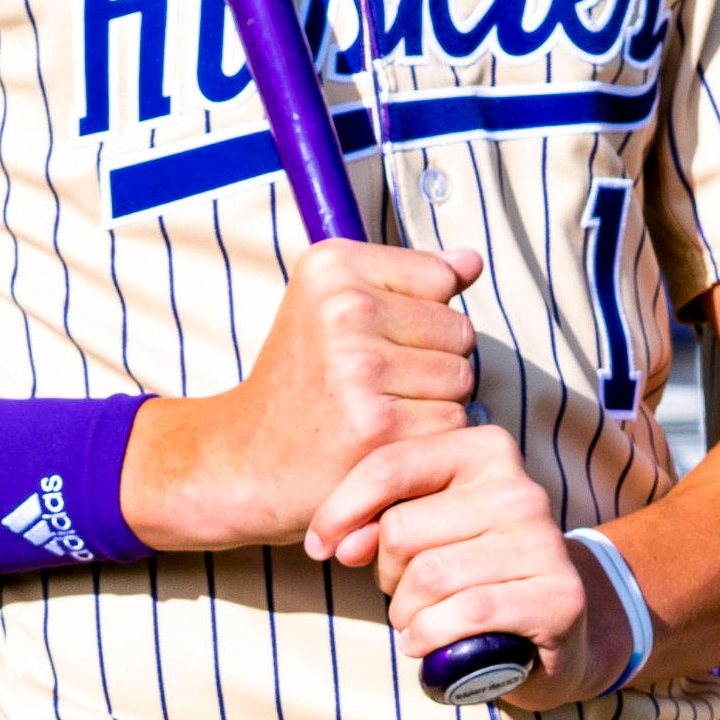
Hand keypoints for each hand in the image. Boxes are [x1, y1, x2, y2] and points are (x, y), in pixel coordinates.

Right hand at [118, 240, 480, 552]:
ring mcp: (361, 368)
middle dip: (435, 361)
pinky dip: (429, 438)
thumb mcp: (331, 303)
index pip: (442, 279)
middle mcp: (345, 309)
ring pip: (461, 379)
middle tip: (380, 384)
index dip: (423, 315)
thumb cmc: (301, 378)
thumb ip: (408, 277)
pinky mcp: (378, 425)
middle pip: (460, 332)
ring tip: (384, 410)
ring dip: (436, 402)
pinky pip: (452, 422)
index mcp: (333, 267)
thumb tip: (472, 262)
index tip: (377, 337)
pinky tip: (389, 440)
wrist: (248, 456)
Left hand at [309, 425, 623, 708]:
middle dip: (385, 574)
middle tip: (404, 592)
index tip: (320, 547)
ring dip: (406, 614)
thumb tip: (339, 544)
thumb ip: (376, 522)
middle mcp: (520, 488)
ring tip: (420, 620)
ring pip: (428, 578)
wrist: (554, 625)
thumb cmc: (472, 571)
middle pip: (402, 530)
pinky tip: (429, 643)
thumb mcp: (422, 531)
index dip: (341, 511)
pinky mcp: (558, 597)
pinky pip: (464, 614)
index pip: (390, 465)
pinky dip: (430, 637)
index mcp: (485, 450)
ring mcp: (544, 542)